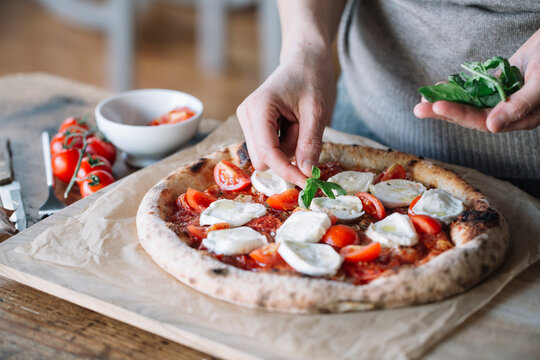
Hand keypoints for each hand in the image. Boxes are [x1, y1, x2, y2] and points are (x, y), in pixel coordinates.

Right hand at [237, 50, 335, 186]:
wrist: (305, 57)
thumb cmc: (312, 77)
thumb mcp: (317, 112)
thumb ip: (310, 144)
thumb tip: (306, 174)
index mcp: (258, 109)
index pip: (267, 154)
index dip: (287, 171)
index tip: (307, 182)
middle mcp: (246, 115)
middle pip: (263, 160)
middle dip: (287, 155)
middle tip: (305, 130)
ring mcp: (248, 120)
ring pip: (266, 156)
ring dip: (287, 149)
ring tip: (299, 122)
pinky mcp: (254, 125)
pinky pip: (269, 148)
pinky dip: (285, 143)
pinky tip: (292, 123)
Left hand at [414, 29, 539, 132]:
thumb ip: (519, 106)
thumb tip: (492, 126)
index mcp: (522, 118)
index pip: (484, 122)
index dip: (460, 115)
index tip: (439, 106)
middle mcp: (510, 112)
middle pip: (471, 115)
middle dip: (444, 111)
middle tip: (419, 108)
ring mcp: (503, 97)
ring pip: (470, 103)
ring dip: (447, 101)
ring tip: (422, 100)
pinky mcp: (500, 84)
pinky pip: (475, 89)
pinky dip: (458, 88)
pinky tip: (440, 87)